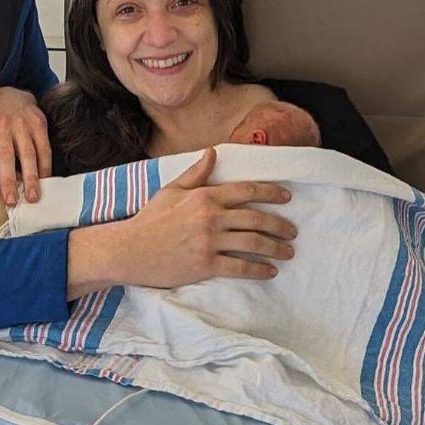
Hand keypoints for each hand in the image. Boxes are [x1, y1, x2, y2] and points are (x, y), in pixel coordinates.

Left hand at [0, 87, 51, 205]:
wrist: (8, 92)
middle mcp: (1, 124)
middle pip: (5, 155)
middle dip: (8, 180)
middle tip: (11, 201)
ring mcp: (22, 123)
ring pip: (28, 153)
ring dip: (31, 177)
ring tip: (32, 197)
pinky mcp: (39, 122)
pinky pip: (44, 147)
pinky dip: (45, 165)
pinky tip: (43, 180)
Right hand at [115, 148, 296, 287]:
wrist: (130, 249)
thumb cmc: (150, 219)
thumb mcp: (171, 190)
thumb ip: (195, 173)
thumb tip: (212, 152)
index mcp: (204, 196)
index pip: (246, 190)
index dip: (271, 192)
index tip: (287, 197)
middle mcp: (211, 217)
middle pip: (256, 218)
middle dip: (280, 224)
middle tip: (293, 231)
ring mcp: (209, 242)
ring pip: (253, 243)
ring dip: (275, 248)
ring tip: (288, 252)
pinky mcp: (206, 265)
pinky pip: (240, 267)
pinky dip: (259, 270)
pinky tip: (270, 271)